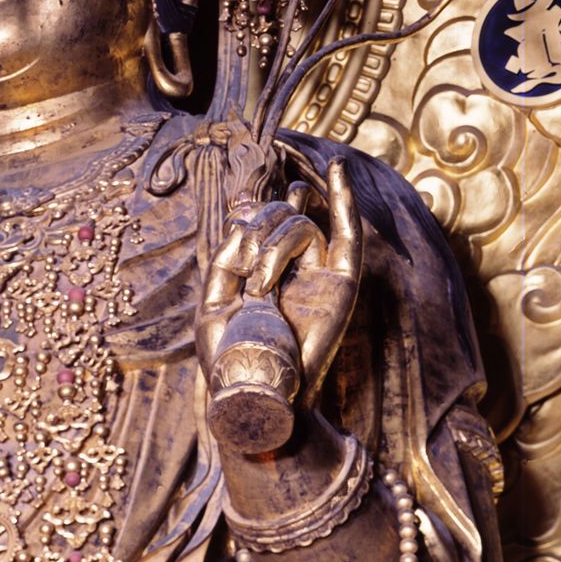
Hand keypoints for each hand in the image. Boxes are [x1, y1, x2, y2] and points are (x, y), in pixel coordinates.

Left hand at [197, 160, 361, 411]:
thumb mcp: (213, 305)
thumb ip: (225, 261)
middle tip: (245, 271)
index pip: (259, 221)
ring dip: (274, 245)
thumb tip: (241, 215)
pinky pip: (347, 235)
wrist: (258, 394)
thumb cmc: (233, 359)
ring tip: (261, 286)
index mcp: (258, 270)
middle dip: (258, 229)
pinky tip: (336, 167)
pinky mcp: (340, 284)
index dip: (248, 216)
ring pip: (302, 226)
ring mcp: (317, 274)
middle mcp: (291, 267)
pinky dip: (343, 200)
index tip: (237, 226)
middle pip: (280, 216)